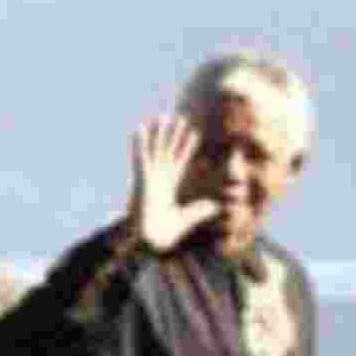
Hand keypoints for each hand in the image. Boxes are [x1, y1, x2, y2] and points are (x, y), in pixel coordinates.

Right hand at [128, 114, 218, 252]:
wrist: (150, 239)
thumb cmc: (166, 233)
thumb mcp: (188, 218)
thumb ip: (201, 210)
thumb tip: (216, 206)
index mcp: (170, 186)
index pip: (180, 161)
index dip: (186, 147)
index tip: (194, 133)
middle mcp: (160, 178)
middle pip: (169, 150)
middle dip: (174, 134)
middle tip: (180, 117)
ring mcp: (151, 177)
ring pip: (156, 149)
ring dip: (159, 133)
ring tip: (163, 116)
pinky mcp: (143, 179)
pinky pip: (140, 157)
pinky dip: (139, 143)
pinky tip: (140, 128)